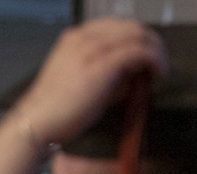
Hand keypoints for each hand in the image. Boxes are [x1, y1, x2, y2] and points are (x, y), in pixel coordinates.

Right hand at [13, 19, 166, 147]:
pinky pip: (140, 51)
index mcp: (75, 38)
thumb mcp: (80, 80)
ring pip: (139, 36)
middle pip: (132, 27)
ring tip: (159, 71)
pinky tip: (157, 75)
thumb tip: (134, 72)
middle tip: (158, 64)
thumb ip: (106, 71)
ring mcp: (93, 48)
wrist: (37, 123)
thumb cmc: (55, 109)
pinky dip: (155, 60)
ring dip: (156, 51)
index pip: (118, 27)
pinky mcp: (104, 63)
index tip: (145, 57)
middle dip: (151, 43)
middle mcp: (84, 37)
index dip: (137, 40)